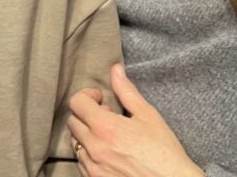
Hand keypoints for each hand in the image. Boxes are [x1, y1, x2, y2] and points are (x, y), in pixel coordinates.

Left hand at [68, 64, 204, 176]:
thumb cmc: (164, 152)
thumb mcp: (148, 115)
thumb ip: (127, 91)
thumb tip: (115, 69)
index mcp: (105, 128)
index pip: (77, 102)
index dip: (88, 95)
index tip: (101, 99)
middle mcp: (95, 148)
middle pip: (72, 121)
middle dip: (86, 114)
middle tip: (107, 117)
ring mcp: (94, 168)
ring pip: (75, 143)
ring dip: (87, 135)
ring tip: (109, 137)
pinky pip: (81, 163)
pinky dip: (89, 154)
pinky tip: (107, 153)